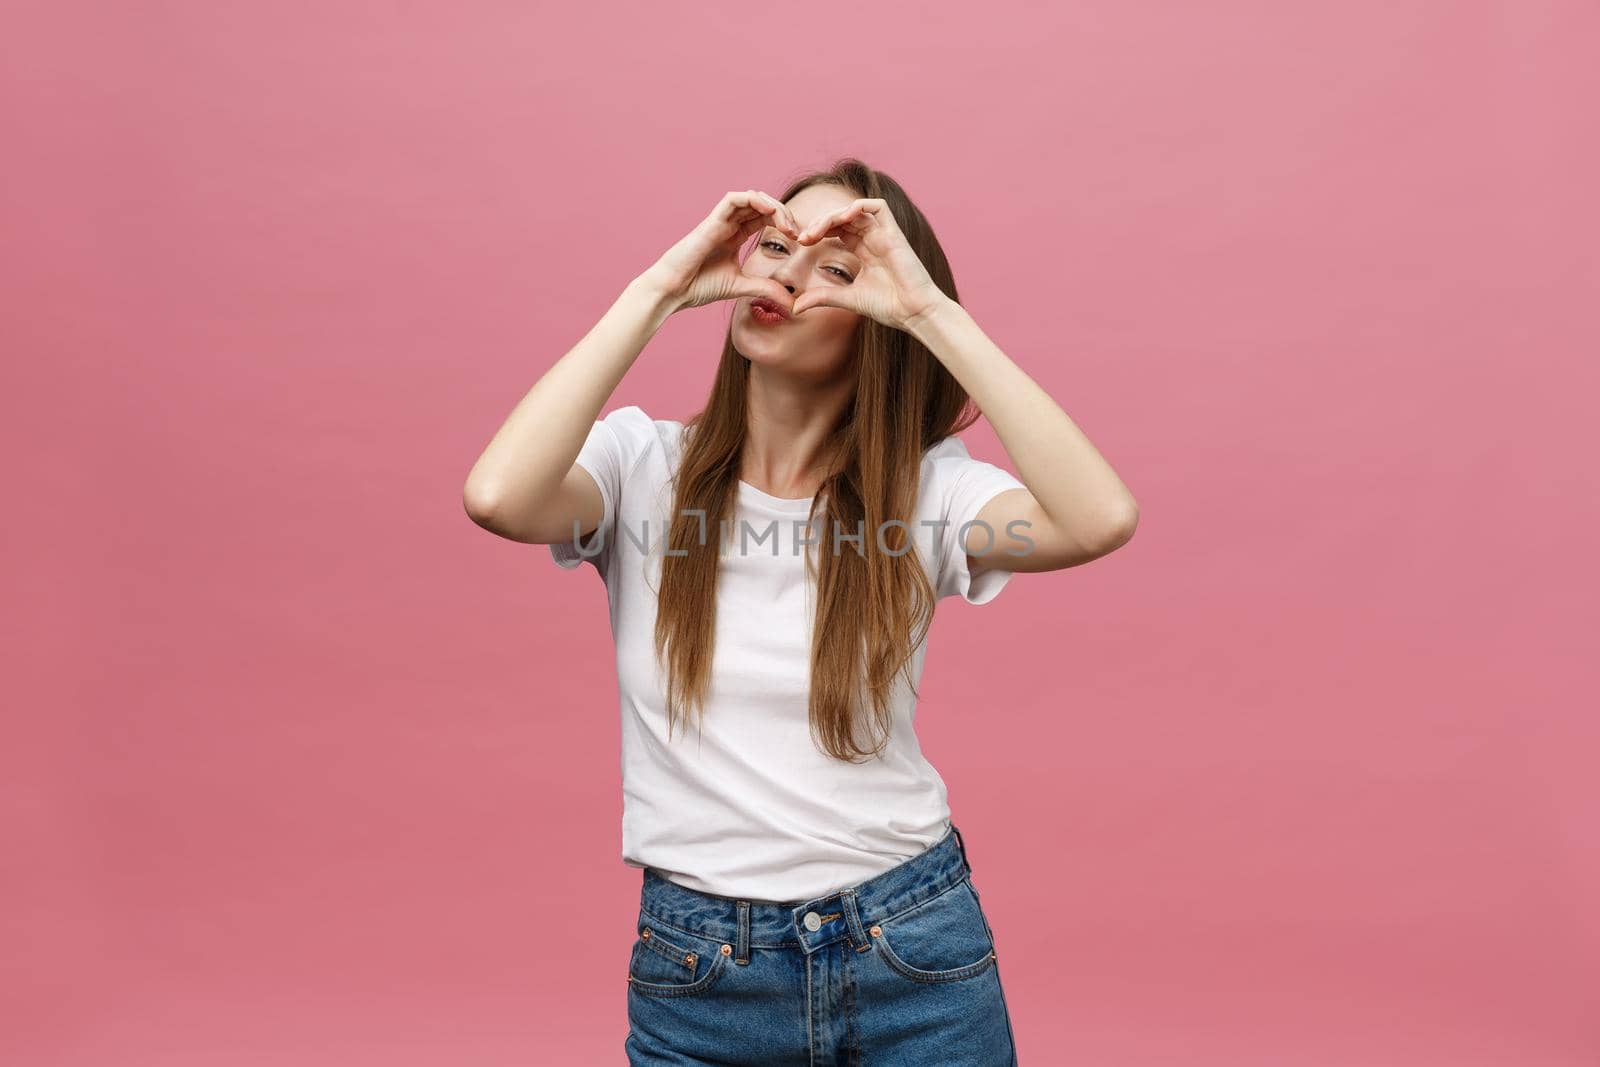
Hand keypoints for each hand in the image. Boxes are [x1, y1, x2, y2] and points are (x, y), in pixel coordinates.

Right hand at [639, 190, 802, 314]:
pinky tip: (768, 211)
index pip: (765, 218)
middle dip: (783, 213)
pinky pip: (733, 199)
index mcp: (735, 236)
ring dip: (772, 205)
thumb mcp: (741, 287)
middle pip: (762, 205)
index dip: (784, 223)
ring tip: (785, 223)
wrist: (672, 290)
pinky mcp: (711, 222)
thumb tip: (792, 302)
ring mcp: (720, 221)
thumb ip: (765, 289)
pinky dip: (752, 199)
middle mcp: (729, 225)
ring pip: (750, 197)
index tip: (798, 240)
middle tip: (796, 232)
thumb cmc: (698, 287)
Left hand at [789, 198, 950, 330]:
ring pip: (854, 209)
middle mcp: (873, 238)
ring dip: (833, 215)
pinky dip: (858, 206)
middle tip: (803, 238)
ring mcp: (884, 234)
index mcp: (863, 250)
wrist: (914, 313)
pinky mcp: (895, 233)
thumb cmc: (888, 307)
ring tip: (816, 231)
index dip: (817, 231)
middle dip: (820, 223)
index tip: (801, 243)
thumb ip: (822, 297)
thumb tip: (793, 306)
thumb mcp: (846, 299)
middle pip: (842, 217)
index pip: (836, 229)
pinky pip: (877, 206)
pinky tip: (841, 219)